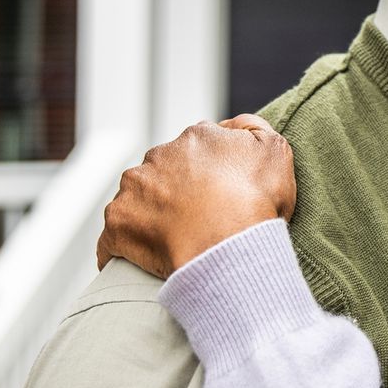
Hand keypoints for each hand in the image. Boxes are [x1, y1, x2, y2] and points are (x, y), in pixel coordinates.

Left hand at [96, 114, 296, 277]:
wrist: (230, 247)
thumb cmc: (256, 203)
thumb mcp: (274, 151)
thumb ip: (252, 128)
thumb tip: (233, 125)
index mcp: (196, 138)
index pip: (197, 148)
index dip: (208, 171)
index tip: (217, 193)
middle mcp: (159, 156)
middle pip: (164, 170)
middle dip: (176, 190)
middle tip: (197, 219)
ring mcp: (134, 189)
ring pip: (137, 198)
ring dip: (148, 214)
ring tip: (171, 241)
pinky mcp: (118, 223)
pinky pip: (113, 237)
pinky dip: (121, 248)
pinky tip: (136, 263)